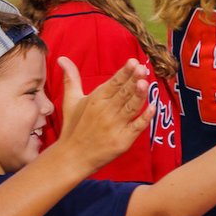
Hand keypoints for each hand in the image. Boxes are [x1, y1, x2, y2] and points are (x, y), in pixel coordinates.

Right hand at [55, 57, 147, 171]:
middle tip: (143, 69)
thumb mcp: (71, 101)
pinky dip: (145, 118)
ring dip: (139, 96)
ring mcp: (115, 126)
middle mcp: (105, 112)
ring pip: (131, 108)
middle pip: (123, 93)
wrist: (73, 157)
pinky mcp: (123, 140)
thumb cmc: (74, 126)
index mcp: (95, 100)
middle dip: (134, 80)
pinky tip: (153, 107)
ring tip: (146, 83)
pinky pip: (137, 127)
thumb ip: (71, 79)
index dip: (124, 73)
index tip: (133, 62)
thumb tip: (62, 58)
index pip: (113, 83)